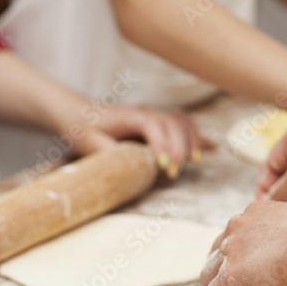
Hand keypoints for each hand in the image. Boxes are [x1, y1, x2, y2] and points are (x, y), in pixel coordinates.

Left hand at [65, 105, 214, 177]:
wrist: (76, 112)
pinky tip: (210, 148)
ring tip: (194, 162)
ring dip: (191, 141)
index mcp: (130, 115)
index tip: (163, 167)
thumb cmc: (81, 127)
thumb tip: (128, 168)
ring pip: (182, 122)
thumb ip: (109, 154)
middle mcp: (146, 112)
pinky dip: (195, 137)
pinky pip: (181, 125)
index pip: (155, 125)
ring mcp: (153, 115)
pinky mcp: (155, 122)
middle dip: (178, 148)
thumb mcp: (89, 143)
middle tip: (172, 174)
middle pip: (174, 123)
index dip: (163, 146)